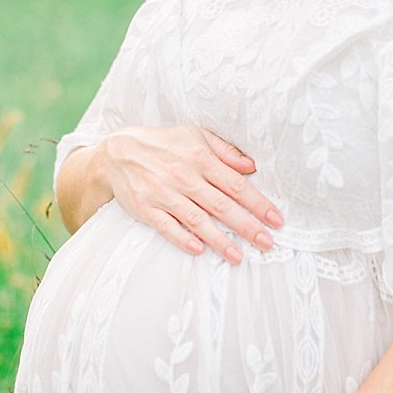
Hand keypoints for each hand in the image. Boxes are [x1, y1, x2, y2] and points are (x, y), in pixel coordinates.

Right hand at [99, 125, 281, 262]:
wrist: (117, 152)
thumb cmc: (161, 144)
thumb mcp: (194, 136)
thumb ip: (224, 150)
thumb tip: (252, 166)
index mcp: (199, 158)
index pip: (235, 184)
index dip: (257, 203)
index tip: (276, 220)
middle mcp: (183, 176)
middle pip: (220, 205)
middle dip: (246, 226)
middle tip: (267, 243)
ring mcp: (163, 193)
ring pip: (196, 220)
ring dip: (219, 240)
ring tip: (238, 257)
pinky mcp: (146, 207)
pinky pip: (166, 226)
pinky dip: (182, 238)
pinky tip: (198, 250)